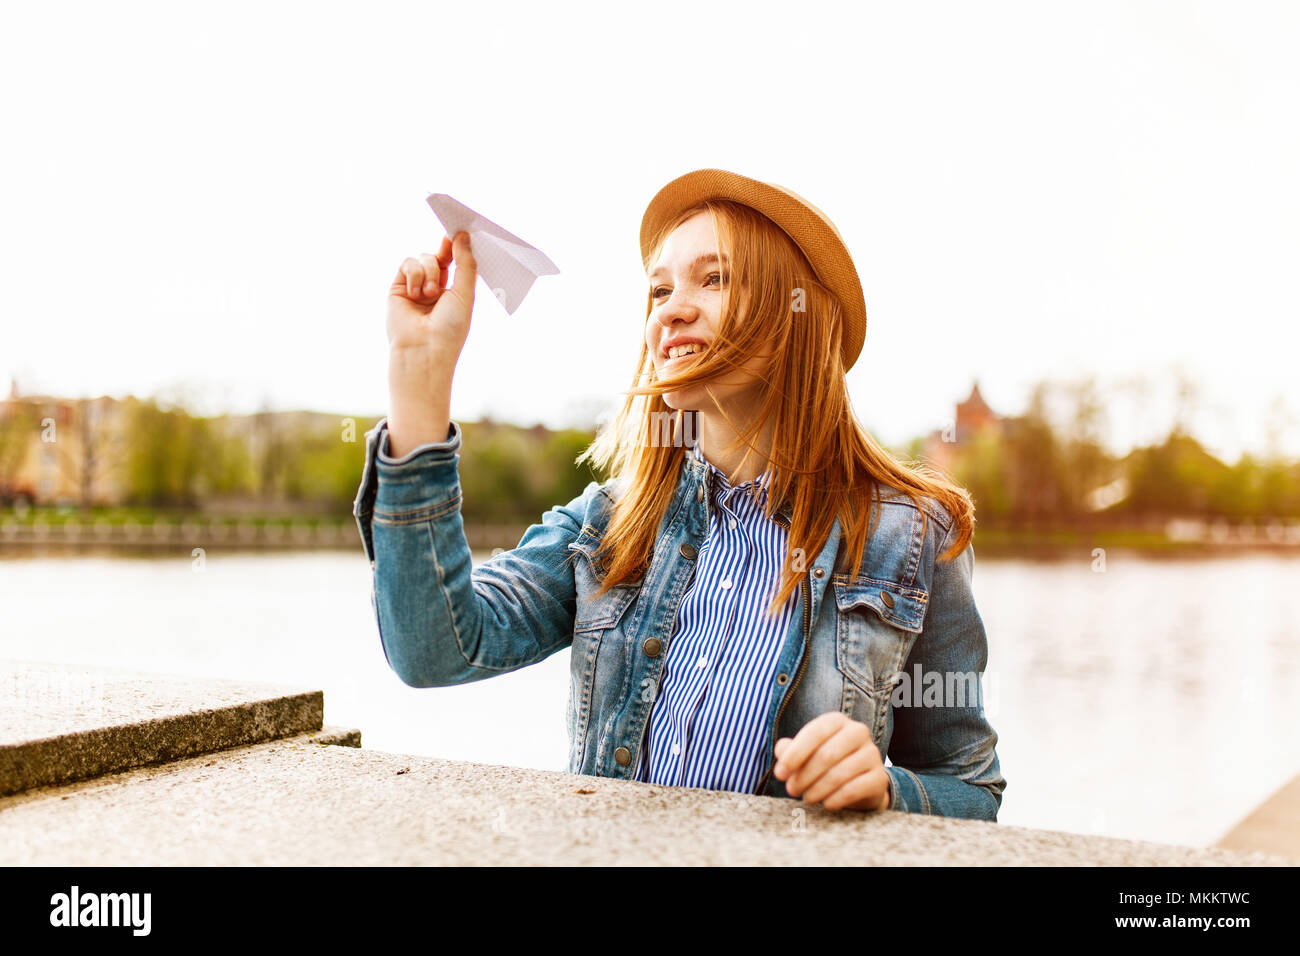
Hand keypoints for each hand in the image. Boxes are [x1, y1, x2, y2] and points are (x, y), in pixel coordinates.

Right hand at [387, 231, 475, 360]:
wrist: (424, 350)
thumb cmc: (449, 328)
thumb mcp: (465, 293)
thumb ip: (465, 263)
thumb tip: (462, 236)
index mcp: (453, 292)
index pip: (454, 263)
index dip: (457, 247)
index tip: (460, 231)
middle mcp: (434, 289)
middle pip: (437, 257)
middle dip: (444, 253)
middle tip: (448, 248)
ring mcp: (415, 288)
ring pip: (423, 259)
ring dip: (429, 272)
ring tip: (430, 295)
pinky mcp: (398, 288)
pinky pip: (407, 264)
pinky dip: (415, 274)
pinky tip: (416, 293)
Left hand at [773, 712, 890, 811]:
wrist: (860, 784)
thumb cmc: (826, 764)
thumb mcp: (805, 753)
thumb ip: (789, 749)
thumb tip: (782, 751)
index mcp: (837, 720)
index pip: (814, 732)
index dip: (795, 754)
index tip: (780, 773)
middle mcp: (858, 732)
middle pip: (826, 755)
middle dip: (804, 775)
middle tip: (791, 790)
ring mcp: (872, 754)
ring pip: (840, 773)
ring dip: (817, 789)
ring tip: (807, 798)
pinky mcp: (880, 778)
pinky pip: (855, 789)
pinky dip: (836, 799)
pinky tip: (826, 804)